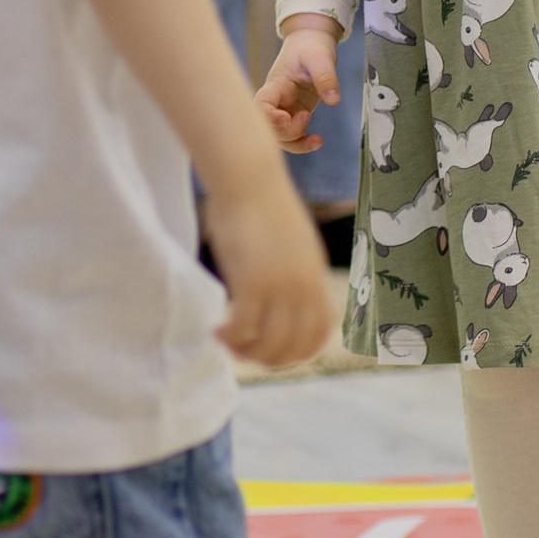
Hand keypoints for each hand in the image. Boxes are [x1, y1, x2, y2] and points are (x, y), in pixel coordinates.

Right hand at [203, 162, 339, 369]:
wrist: (249, 178)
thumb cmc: (261, 203)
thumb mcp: (291, 240)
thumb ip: (292, 267)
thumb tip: (279, 284)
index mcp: (315, 275)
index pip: (321, 330)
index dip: (301, 350)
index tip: (276, 351)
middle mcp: (303, 286)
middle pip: (296, 345)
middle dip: (270, 359)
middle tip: (245, 353)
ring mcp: (280, 286)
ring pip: (270, 343)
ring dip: (248, 352)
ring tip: (227, 342)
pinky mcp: (252, 282)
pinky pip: (244, 328)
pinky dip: (231, 338)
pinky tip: (217, 330)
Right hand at [256, 19, 341, 156]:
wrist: (311, 41)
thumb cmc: (311, 46)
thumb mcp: (321, 57)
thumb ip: (326, 77)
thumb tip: (333, 101)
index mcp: (276, 84)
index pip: (261, 105)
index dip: (269, 117)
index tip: (287, 117)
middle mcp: (276, 100)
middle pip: (267, 126)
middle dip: (286, 132)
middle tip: (307, 117)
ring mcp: (284, 108)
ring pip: (278, 136)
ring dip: (294, 143)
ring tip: (317, 139)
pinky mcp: (294, 113)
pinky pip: (291, 136)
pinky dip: (301, 143)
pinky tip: (317, 141)